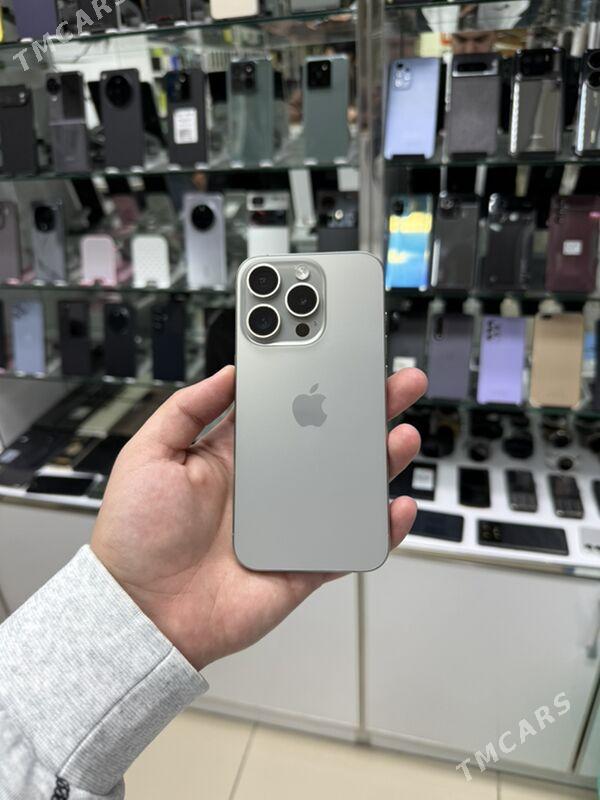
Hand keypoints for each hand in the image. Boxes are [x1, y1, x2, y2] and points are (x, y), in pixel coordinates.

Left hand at [91, 366, 426, 670]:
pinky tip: (395, 506)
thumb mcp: (149, 454)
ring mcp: (290, 524)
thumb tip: (228, 372)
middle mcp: (269, 485)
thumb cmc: (136, 536)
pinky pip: (350, 544)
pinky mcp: (303, 564)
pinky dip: (379, 529)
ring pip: (348, 487)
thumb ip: (187, 408)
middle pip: (329, 442)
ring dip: (379, 461)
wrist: (141, 612)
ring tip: (399, 435)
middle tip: (395, 386)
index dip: (316, 384)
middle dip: (364, 412)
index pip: (288, 410)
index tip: (342, 359)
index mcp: (236, 455)